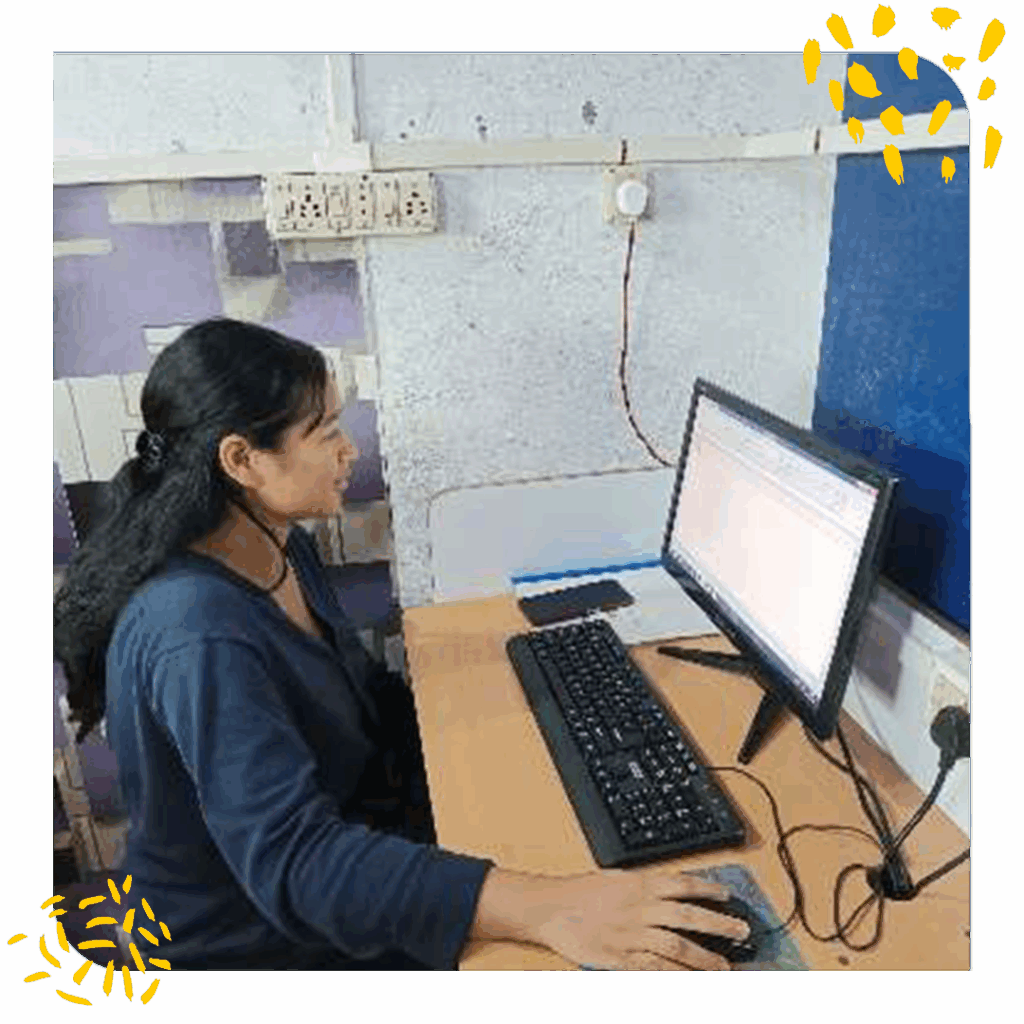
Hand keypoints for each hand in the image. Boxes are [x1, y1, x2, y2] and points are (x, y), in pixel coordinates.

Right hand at [533, 869, 747, 970]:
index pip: (682, 884)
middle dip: (718, 924)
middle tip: (741, 931)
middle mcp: (639, 908)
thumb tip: (673, 888)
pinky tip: (690, 982)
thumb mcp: (616, 877)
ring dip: (703, 957)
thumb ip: (644, 884)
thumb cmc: (581, 891)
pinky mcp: (620, 958)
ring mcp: (631, 935)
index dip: (709, 888)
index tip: (728, 895)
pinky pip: (654, 969)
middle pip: (687, 916)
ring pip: (676, 946)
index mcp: (639, 884)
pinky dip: (674, 976)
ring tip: (724, 967)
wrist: (550, 907)